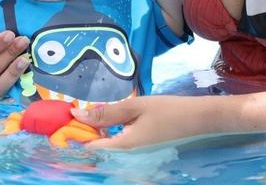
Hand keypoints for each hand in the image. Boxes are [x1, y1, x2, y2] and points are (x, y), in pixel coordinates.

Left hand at [71, 95, 195, 149]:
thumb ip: (105, 112)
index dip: (75, 136)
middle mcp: (127, 159)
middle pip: (96, 153)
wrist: (199, 120)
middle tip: (78, 117)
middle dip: (84, 137)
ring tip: (91, 118)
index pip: (89, 150)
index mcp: (124, 147)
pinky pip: (117, 151)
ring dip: (96, 137)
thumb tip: (76, 115)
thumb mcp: (135, 106)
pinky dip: (108, 138)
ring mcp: (134, 159)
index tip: (67, 121)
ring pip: (106, 152)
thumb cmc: (168, 110)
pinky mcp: (140, 156)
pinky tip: (109, 125)